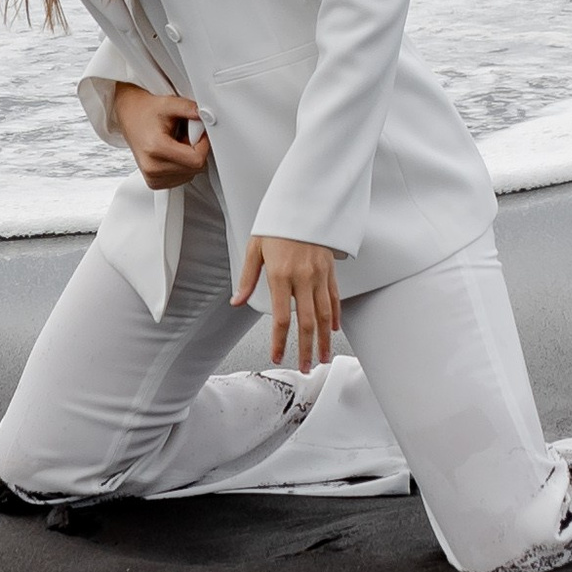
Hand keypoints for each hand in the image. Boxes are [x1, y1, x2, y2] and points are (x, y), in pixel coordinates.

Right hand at [110, 81, 210, 187]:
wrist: (130, 117)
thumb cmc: (147, 112)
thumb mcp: (169, 103)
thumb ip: (189, 108)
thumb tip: (205, 115)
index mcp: (156, 148)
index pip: (196, 160)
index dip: (203, 145)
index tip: (198, 133)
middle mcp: (152, 167)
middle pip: (195, 169)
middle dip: (196, 151)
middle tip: (184, 136)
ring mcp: (152, 178)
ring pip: (190, 175)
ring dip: (189, 159)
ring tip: (176, 144)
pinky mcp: (154, 183)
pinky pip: (182, 179)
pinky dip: (182, 166)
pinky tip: (172, 153)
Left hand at [236, 232, 342, 372]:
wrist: (303, 204)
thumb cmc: (277, 225)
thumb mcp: (255, 248)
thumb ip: (247, 278)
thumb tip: (237, 301)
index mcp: (280, 275)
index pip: (281, 318)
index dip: (280, 341)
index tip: (278, 355)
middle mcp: (302, 278)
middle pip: (307, 322)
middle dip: (306, 349)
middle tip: (305, 367)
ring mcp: (319, 275)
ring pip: (324, 315)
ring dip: (324, 340)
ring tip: (322, 357)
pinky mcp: (330, 270)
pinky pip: (334, 298)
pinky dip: (334, 316)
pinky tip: (332, 330)